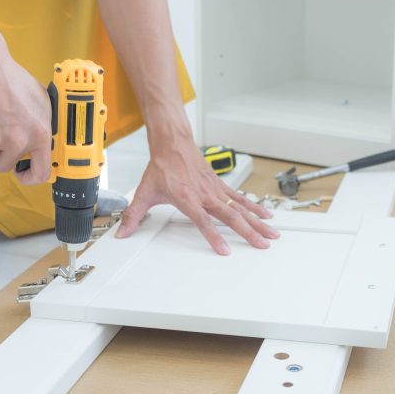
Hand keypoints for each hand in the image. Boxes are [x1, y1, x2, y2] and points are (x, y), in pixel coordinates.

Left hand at [115, 133, 279, 254]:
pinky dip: (255, 207)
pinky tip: (266, 216)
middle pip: (231, 216)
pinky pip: (241, 199)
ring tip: (272, 233)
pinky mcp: (221, 186)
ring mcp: (216, 190)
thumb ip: (134, 214)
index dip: (214, 236)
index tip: (225, 250)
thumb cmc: (162, 166)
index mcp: (188, 198)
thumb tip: (122, 231)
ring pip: (241, 208)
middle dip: (248, 232)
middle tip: (262, 244)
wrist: (173, 143)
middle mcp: (205, 194)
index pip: (203, 221)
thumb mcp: (145, 192)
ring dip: (258, 222)